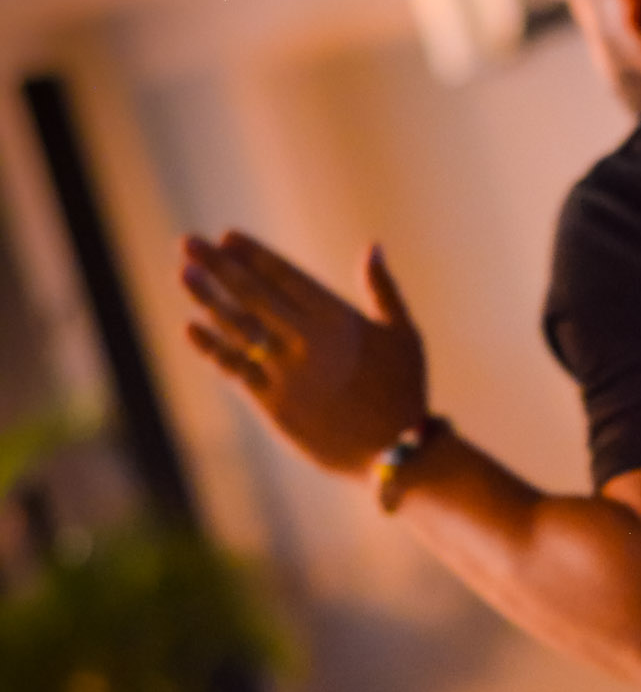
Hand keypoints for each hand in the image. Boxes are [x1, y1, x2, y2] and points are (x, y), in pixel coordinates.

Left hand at [181, 231, 427, 475]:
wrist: (398, 453)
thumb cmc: (405, 391)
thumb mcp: (405, 335)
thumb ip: (383, 290)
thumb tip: (373, 247)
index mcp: (339, 320)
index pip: (286, 277)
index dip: (254, 256)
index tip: (228, 237)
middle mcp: (308, 341)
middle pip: (254, 295)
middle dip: (220, 266)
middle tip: (189, 242)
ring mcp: (288, 374)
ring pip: (239, 328)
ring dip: (209, 299)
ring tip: (185, 274)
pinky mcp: (275, 406)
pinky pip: (236, 370)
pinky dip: (213, 347)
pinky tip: (192, 327)